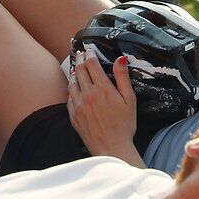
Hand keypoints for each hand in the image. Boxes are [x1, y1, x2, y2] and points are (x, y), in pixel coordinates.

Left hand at [66, 48, 141, 164]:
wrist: (111, 148)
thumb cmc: (124, 125)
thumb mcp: (129, 99)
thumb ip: (123, 77)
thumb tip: (120, 59)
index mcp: (102, 88)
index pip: (91, 64)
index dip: (90, 54)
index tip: (89, 50)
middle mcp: (88, 94)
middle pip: (80, 70)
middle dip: (81, 59)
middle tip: (82, 54)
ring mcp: (78, 105)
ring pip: (72, 82)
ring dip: (75, 73)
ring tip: (77, 68)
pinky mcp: (73, 115)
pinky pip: (69, 97)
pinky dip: (72, 89)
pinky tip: (75, 88)